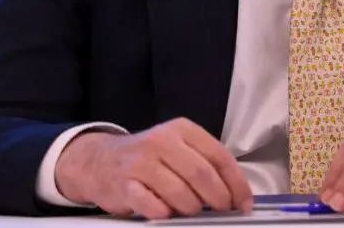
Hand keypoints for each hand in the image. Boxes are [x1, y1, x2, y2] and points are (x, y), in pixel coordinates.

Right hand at [54, 117, 253, 218]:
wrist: (99, 161)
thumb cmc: (148, 158)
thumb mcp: (177, 148)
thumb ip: (203, 163)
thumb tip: (235, 193)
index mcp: (182, 129)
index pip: (219, 156)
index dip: (236, 183)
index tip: (244, 203)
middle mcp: (162, 141)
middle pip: (202, 174)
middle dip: (218, 198)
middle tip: (221, 210)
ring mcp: (141, 163)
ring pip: (181, 193)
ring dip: (192, 208)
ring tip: (190, 210)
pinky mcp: (125, 185)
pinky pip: (155, 207)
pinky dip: (166, 214)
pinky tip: (166, 211)